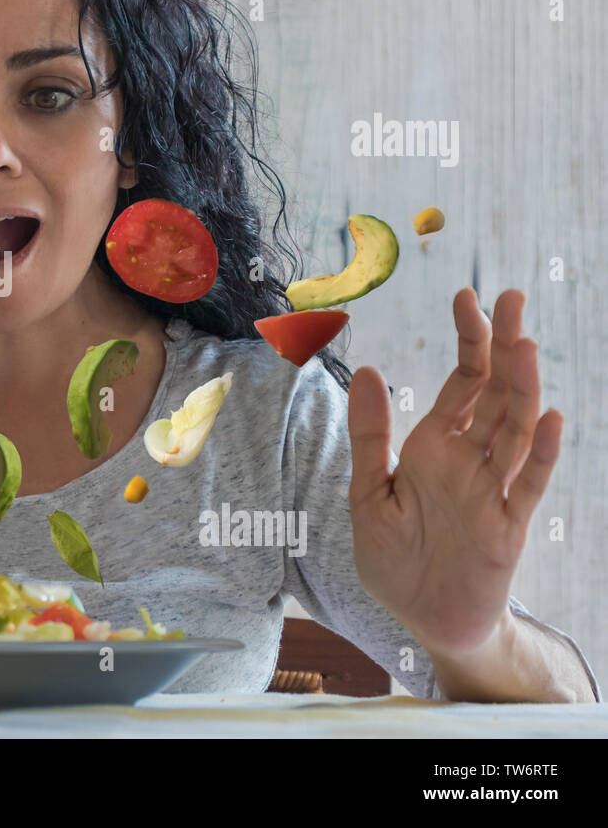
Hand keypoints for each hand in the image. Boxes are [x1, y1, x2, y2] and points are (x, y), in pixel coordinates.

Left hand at [346, 287, 561, 659]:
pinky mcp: (505, 529)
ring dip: (520, 388)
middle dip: (502, 346)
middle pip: (495, 394)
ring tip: (524, 344)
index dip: (469, 341)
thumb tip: (368, 370)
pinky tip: (548, 418)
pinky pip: (525, 485)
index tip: (469, 296)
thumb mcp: (368, 492)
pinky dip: (537, 453)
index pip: (461, 384)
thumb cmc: (395, 558)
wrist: (421, 620)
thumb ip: (370, 434)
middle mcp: (469, 461)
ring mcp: (492, 492)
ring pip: (513, 430)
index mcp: (435, 447)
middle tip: (512, 295)